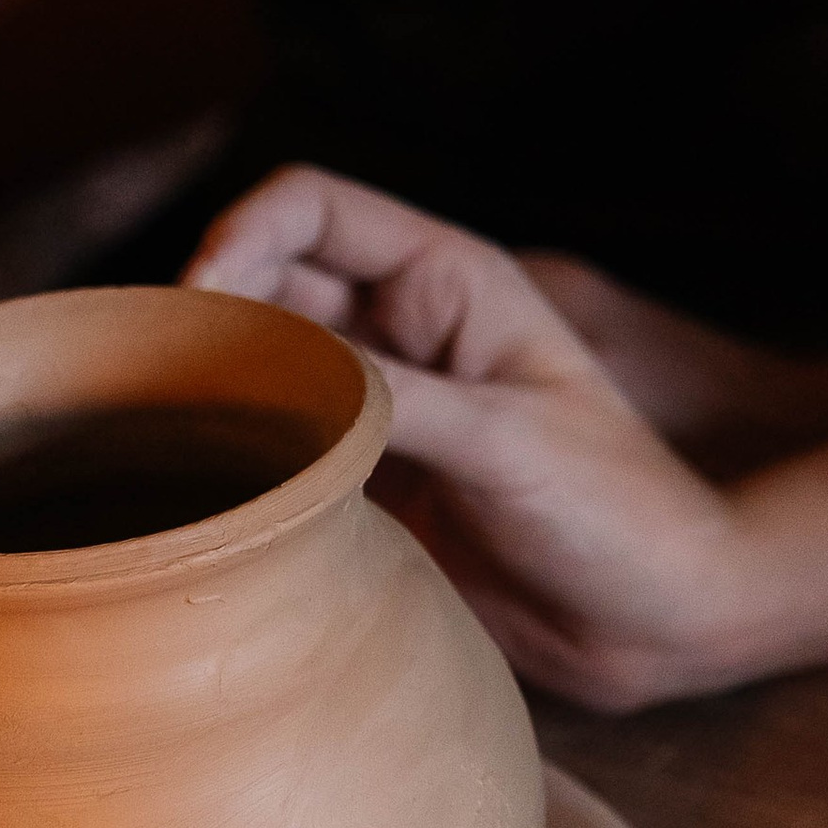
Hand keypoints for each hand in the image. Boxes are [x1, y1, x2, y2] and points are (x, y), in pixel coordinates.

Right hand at [189, 169, 827, 706]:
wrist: (663, 622)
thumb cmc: (620, 511)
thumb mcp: (508, 440)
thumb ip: (391, 398)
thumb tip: (271, 367)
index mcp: (449, 282)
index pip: (311, 206)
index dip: (241, 233)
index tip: (201, 304)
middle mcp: (405, 333)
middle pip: (266, 282)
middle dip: (210, 316)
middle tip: (164, 390)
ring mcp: (382, 410)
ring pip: (262, 370)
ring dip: (215, 394)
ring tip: (174, 447)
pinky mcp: (371, 488)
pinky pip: (280, 454)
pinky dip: (239, 466)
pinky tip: (215, 502)